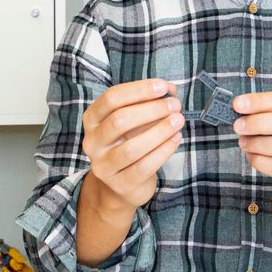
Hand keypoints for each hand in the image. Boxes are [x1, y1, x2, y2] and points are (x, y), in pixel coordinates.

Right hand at [80, 79, 182, 213]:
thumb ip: (149, 102)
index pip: (111, 98)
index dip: (138, 90)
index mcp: (93, 119)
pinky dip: (163, 151)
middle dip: (151, 110)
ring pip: (131, 147)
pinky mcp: (120, 184)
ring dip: (160, 131)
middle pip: (119, 120)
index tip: (163, 87)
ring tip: (179, 120)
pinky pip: (143, 167)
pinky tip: (176, 139)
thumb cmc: (130, 142)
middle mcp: (92, 142)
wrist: (122, 183)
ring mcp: (103, 166)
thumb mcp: (136, 120)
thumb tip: (170, 90)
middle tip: (175, 105)